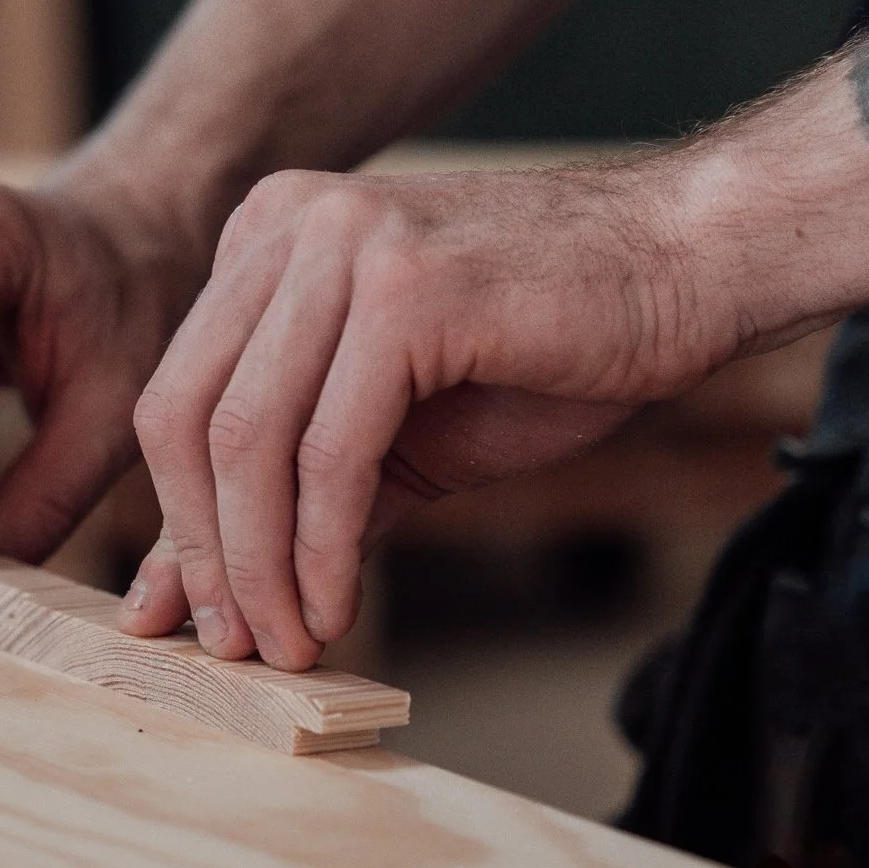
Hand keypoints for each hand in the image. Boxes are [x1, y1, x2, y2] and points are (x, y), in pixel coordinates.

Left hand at [116, 161, 744, 668]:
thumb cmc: (550, 347)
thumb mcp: (391, 430)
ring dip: (260, 565)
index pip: (175, 398)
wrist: (693, 267)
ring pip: (248, 440)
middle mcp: (288, 225)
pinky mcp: (408, 291)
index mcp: (265, 238)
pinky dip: (322, 546)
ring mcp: (344, 246)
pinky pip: (330, 450)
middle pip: (186, 419)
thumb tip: (194, 600)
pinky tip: (338, 604)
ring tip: (288, 641)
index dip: (179, 521)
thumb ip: (293, 497)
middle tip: (234, 642)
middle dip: (203, 552)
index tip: (197, 615)